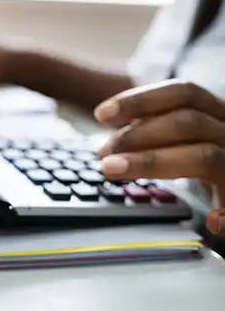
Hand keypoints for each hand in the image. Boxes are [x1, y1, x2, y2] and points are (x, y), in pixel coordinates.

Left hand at [93, 80, 224, 234]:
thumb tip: (108, 144)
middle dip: (137, 134)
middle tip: (103, 152)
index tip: (101, 114)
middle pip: (188, 122)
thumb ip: (156, 135)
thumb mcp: (188, 142)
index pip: (184, 93)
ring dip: (151, 162)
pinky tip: (209, 221)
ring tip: (113, 169)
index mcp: (220, 115)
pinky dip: (224, 214)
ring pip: (205, 156)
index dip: (140, 100)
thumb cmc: (215, 167)